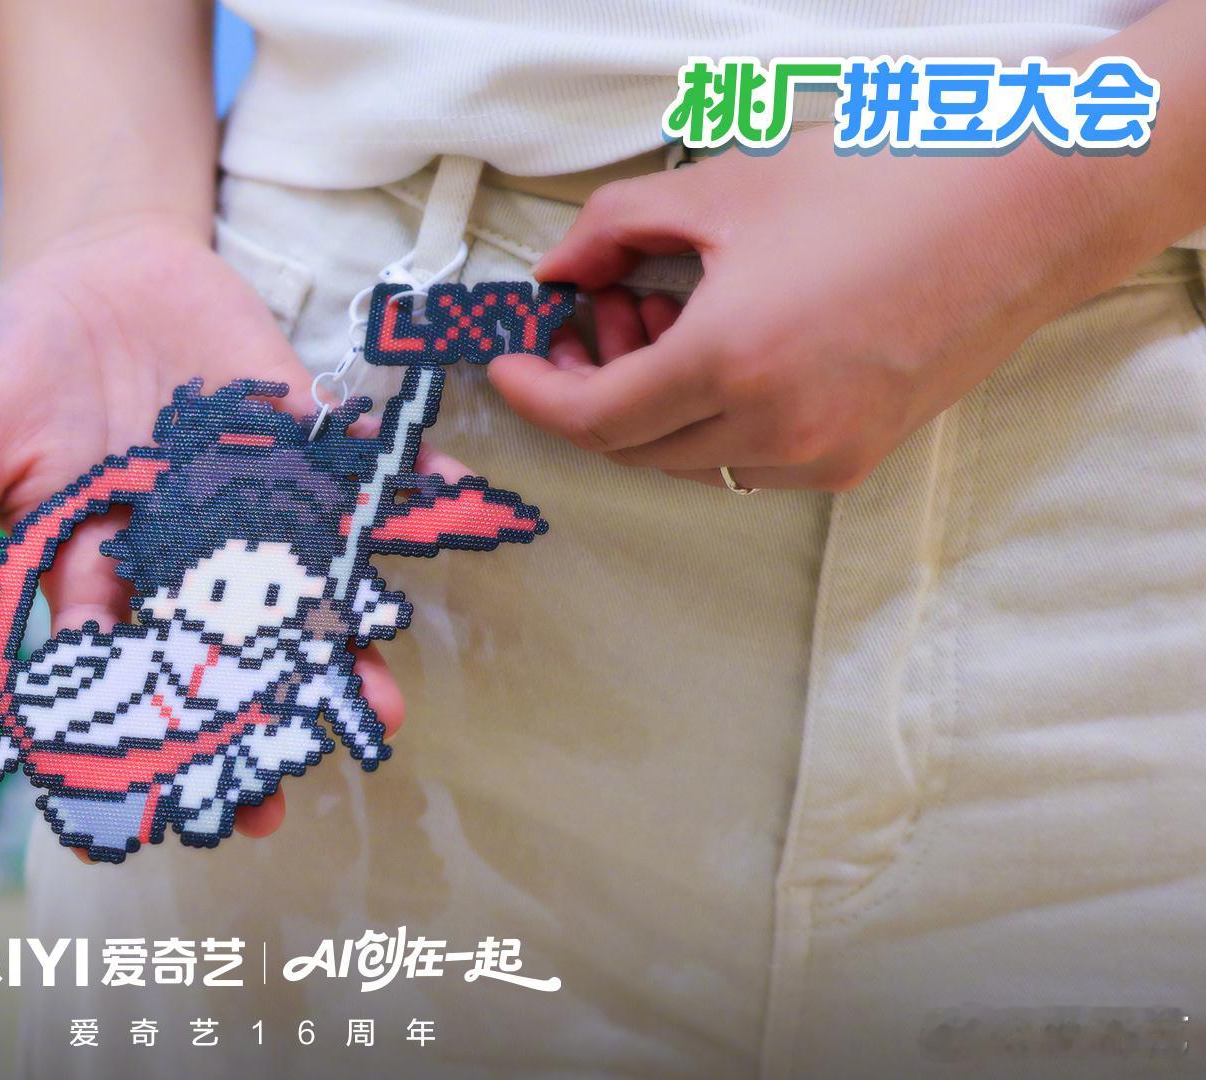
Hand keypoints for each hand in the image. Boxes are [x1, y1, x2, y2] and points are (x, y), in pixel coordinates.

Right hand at [0, 216, 402, 847]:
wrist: (88, 263)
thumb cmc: (10, 362)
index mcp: (93, 572)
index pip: (117, 672)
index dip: (134, 737)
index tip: (158, 806)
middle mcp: (179, 555)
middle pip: (220, 655)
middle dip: (247, 724)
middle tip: (277, 803)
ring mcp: (244, 500)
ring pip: (295, 588)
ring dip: (336, 646)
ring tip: (378, 711)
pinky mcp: (294, 438)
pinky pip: (345, 479)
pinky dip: (391, 500)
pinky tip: (436, 526)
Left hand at [489, 127, 1164, 490]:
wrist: (1029, 206)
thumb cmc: (883, 181)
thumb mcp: (725, 188)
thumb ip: (615, 229)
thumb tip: (559, 270)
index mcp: (731, 365)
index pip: (592, 419)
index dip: (534, 395)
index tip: (509, 361)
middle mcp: (775, 431)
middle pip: (633, 448)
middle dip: (589, 389)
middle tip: (591, 316)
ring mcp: (823, 454)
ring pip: (689, 460)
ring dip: (649, 404)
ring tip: (661, 316)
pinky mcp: (861, 456)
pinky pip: (749, 460)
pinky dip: (710, 417)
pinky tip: (721, 344)